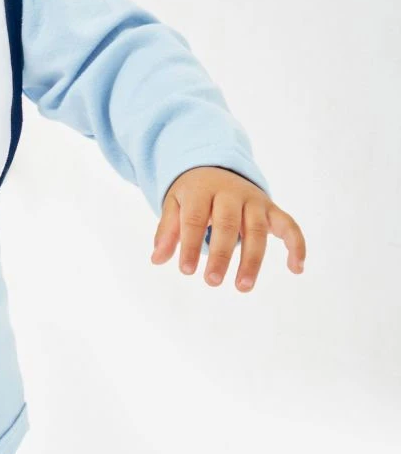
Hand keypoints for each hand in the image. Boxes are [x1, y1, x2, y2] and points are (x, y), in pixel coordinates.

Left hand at [150, 165, 305, 291]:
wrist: (216, 167)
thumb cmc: (193, 194)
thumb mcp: (174, 204)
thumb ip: (167, 231)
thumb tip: (157, 260)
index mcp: (202, 190)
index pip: (196, 218)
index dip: (191, 245)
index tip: (186, 270)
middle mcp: (231, 193)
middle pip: (228, 224)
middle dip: (221, 254)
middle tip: (212, 282)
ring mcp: (254, 201)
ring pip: (258, 230)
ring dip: (252, 260)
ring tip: (242, 286)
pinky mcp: (272, 209)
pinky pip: (289, 225)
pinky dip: (296, 245)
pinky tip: (296, 268)